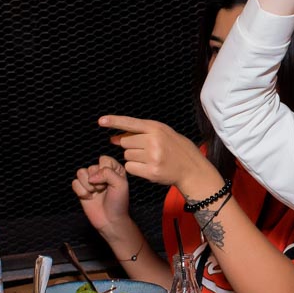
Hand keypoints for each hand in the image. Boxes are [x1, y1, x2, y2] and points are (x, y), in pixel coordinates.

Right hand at [72, 154, 132, 234]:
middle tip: (104, 190)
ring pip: (80, 173)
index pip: (104, 159)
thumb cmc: (119, 202)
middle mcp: (101, 173)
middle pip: (91, 167)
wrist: (111, 220)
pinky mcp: (81, 189)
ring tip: (96, 193)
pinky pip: (74, 183)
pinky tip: (90, 198)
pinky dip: (81, 192)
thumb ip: (108, 173)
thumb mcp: (121, 184)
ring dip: (88, 186)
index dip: (105, 170)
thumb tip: (91, 176)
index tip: (111, 182)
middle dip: (97, 181)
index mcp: (113, 169)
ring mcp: (90, 181)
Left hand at [102, 115, 224, 200]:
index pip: (130, 123)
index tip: (101, 121)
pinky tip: (147, 168)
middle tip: (144, 150)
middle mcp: (153, 141)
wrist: (192, 169)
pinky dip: (135, 168)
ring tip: (150, 159)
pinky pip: (130, 168)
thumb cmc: (176, 149)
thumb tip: (114, 138)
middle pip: (125, 142)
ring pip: (127, 155)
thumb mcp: (162, 133)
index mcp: (156, 128)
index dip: (114, 121)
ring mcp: (152, 157)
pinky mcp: (151, 171)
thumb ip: (140, 133)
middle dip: (130, 146)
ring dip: (133, 158)